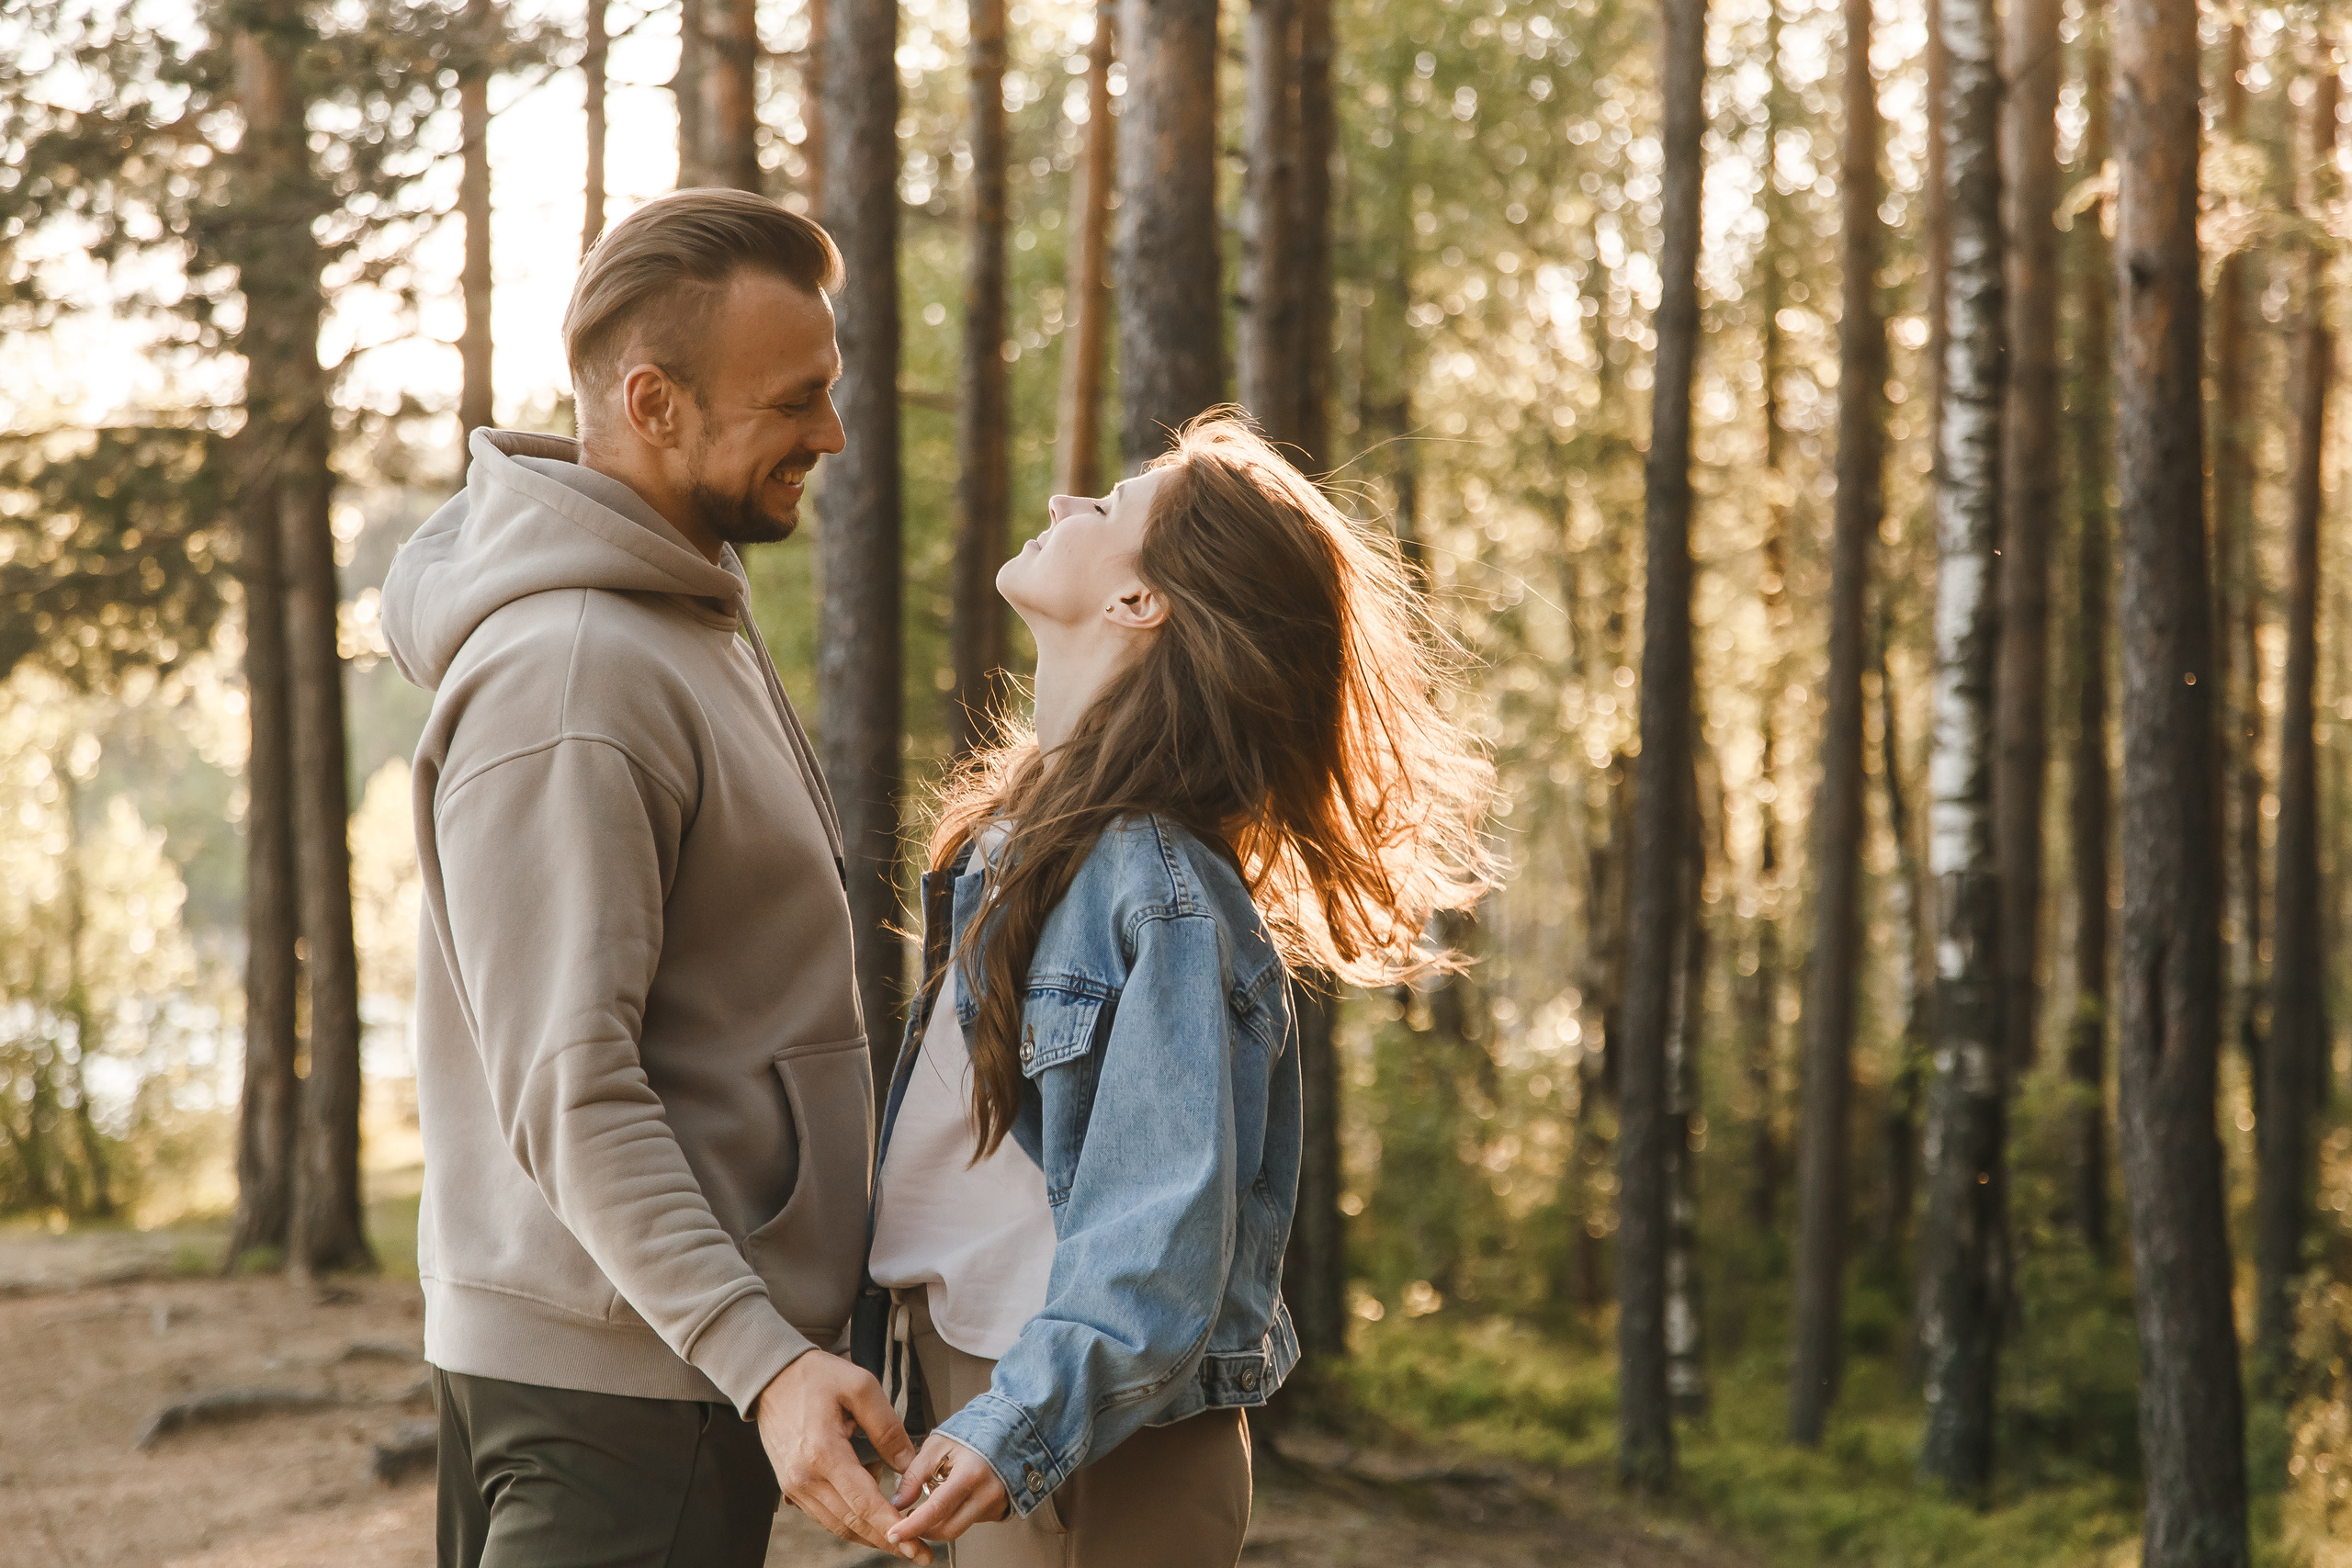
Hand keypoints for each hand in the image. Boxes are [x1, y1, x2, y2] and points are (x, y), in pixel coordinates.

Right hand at [753, 1351, 931, 1563]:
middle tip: (919, 1552)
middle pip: (851, 1522)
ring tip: (902, 1540)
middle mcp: (804, 1476)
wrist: (772, 1376)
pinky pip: (824, 1515)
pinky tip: (872, 1519)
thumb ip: (887, 1428)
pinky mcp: (791, 1486)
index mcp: (823, 1452)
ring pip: (837, 1525)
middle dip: (888, 1541)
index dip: (892, 1527)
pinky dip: (850, 1523)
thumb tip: (909, 1466)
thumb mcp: (860, 1387)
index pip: (863, 1503)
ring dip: (870, 1537)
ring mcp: (794, 1485)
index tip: (916, 1545)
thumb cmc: (817, 1377)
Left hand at [887, 1432, 1010, 1545]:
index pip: (938, 1509)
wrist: (1004, 1430)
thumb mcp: (936, 1446)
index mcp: (971, 1473)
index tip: (895, 1534)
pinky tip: (954, 1497)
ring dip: (939, 1522)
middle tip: (909, 1519)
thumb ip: (914, 1476)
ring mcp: (997, 1503)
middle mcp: (988, 1493)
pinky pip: (971, 1521)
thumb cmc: (970, 1434)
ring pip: (960, 1527)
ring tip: (933, 1499)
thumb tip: (898, 1503)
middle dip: (924, 1530)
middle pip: (949, 1529)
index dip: (913, 1525)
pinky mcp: (1000, 1509)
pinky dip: (955, 1515)